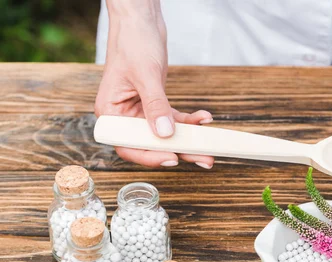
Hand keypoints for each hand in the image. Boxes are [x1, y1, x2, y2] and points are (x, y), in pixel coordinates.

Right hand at [94, 0, 213, 168]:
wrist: (140, 20)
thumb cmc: (133, 41)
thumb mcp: (146, 75)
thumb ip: (155, 106)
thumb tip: (166, 133)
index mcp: (111, 113)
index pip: (128, 145)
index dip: (150, 155)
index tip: (172, 158)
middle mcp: (124, 116)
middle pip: (150, 143)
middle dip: (178, 152)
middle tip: (203, 159)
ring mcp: (140, 112)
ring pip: (166, 135)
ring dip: (189, 140)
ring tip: (210, 149)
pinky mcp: (155, 104)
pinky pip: (174, 119)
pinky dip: (189, 121)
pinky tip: (204, 118)